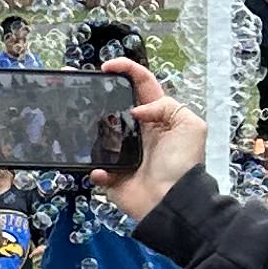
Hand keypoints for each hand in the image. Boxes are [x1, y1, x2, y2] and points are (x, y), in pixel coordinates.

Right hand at [92, 58, 209, 219]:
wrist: (172, 201)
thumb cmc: (183, 163)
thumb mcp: (191, 126)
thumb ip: (168, 107)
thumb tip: (137, 111)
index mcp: (156, 115)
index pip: (141, 84)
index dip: (126, 70)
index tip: (106, 67)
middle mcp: (137, 130)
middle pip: (113, 104)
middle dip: (95, 92)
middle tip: (78, 85)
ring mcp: (122, 152)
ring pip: (97, 133)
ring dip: (87, 128)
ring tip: (76, 123)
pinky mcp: (111, 173)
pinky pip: (95, 166)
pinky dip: (96, 168)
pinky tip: (102, 169)